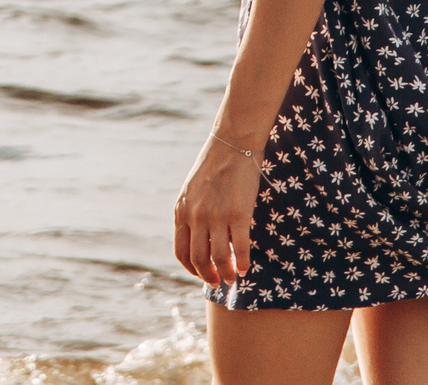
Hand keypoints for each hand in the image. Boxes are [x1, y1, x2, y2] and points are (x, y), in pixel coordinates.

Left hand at [171, 133, 261, 286]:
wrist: (232, 144)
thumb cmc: (214, 165)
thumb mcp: (193, 190)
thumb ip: (192, 213)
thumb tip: (200, 237)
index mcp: (182, 211)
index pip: (181, 252)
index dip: (192, 269)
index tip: (202, 274)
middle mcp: (196, 217)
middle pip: (198, 259)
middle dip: (209, 276)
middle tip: (219, 283)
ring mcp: (216, 217)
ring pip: (219, 259)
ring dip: (227, 274)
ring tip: (234, 278)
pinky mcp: (238, 214)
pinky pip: (240, 249)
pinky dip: (243, 263)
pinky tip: (246, 268)